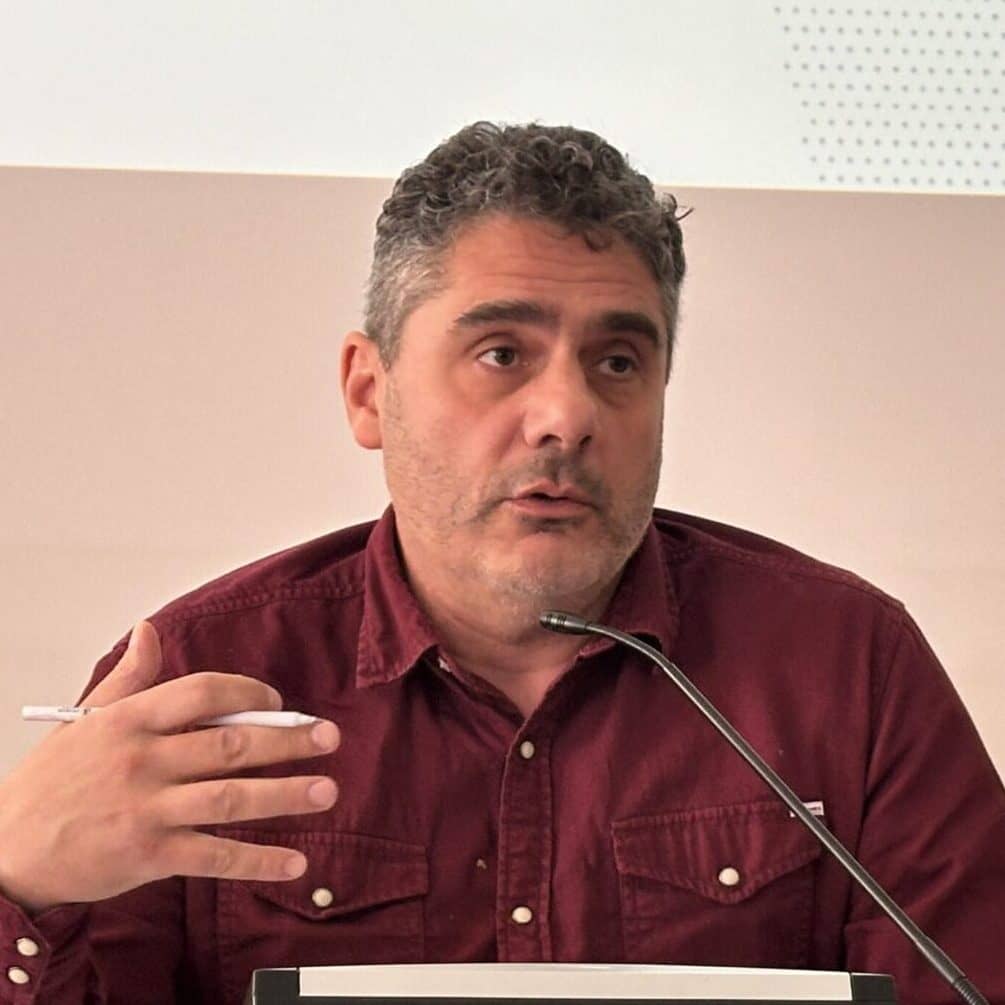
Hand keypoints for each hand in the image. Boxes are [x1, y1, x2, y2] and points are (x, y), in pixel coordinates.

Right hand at [0, 622, 339, 913]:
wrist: (5, 853)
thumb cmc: (50, 783)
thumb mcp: (83, 721)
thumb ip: (128, 678)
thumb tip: (150, 631)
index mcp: (128, 722)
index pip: (200, 692)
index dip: (246, 693)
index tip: (278, 702)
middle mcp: (142, 762)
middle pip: (228, 744)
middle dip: (285, 740)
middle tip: (328, 737)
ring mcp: (147, 810)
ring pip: (229, 797)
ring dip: (284, 794)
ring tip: (326, 790)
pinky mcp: (148, 856)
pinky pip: (214, 855)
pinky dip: (257, 860)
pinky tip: (294, 861)